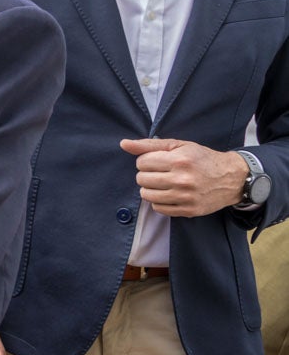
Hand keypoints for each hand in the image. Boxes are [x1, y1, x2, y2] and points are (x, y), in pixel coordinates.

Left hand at [120, 138, 247, 216]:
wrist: (232, 178)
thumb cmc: (202, 159)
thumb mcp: (179, 145)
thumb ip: (149, 144)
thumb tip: (123, 144)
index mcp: (179, 160)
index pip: (141, 162)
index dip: (146, 161)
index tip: (158, 161)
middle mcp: (182, 179)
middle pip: (142, 179)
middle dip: (147, 174)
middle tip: (160, 172)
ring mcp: (185, 197)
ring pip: (147, 195)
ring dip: (150, 188)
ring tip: (163, 182)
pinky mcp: (188, 210)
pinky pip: (158, 208)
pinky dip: (160, 201)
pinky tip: (170, 193)